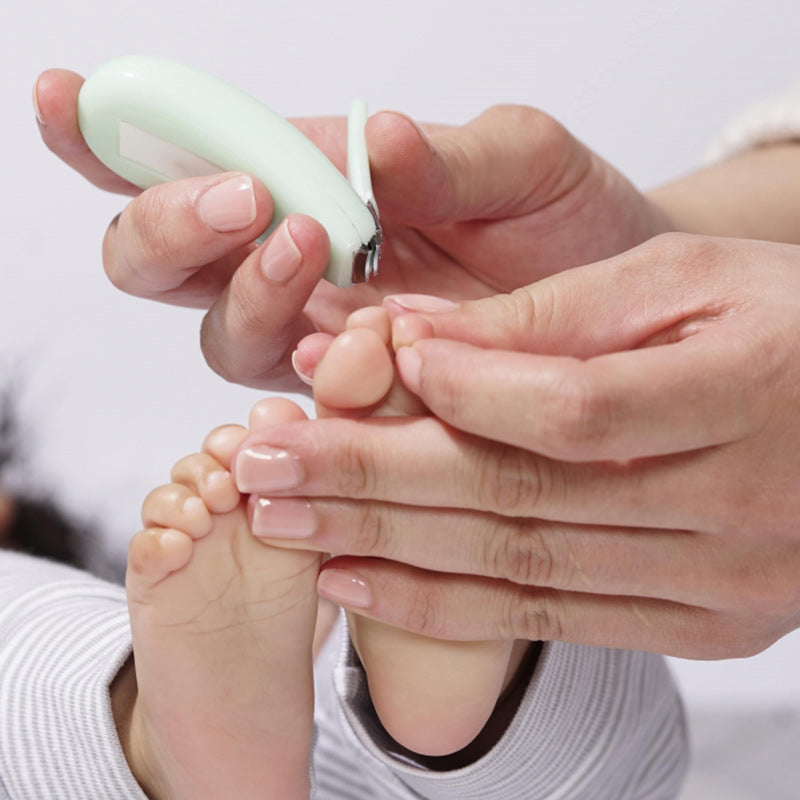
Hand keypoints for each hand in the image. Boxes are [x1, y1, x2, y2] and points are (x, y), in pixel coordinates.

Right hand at [35, 69, 668, 388]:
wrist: (617, 309)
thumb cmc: (568, 222)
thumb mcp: (524, 164)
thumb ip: (450, 158)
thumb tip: (378, 140)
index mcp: (310, 185)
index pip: (188, 157)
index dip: (114, 134)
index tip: (69, 100)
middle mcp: (295, 269)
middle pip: (166, 263)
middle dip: (175, 230)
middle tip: (248, 203)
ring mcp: (321, 342)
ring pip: (224, 338)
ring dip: (252, 301)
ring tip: (322, 259)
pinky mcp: (360, 407)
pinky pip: (303, 408)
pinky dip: (313, 387)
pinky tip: (352, 363)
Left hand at [233, 234, 799, 658]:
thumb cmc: (783, 325)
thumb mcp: (686, 281)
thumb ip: (555, 312)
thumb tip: (421, 339)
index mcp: (744, 393)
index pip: (569, 405)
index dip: (461, 387)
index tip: (371, 360)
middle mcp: (734, 506)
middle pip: (517, 496)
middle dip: (370, 478)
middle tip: (264, 461)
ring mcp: (719, 581)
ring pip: (516, 567)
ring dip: (383, 547)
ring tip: (283, 520)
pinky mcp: (701, 622)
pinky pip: (550, 619)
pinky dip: (443, 605)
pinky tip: (358, 580)